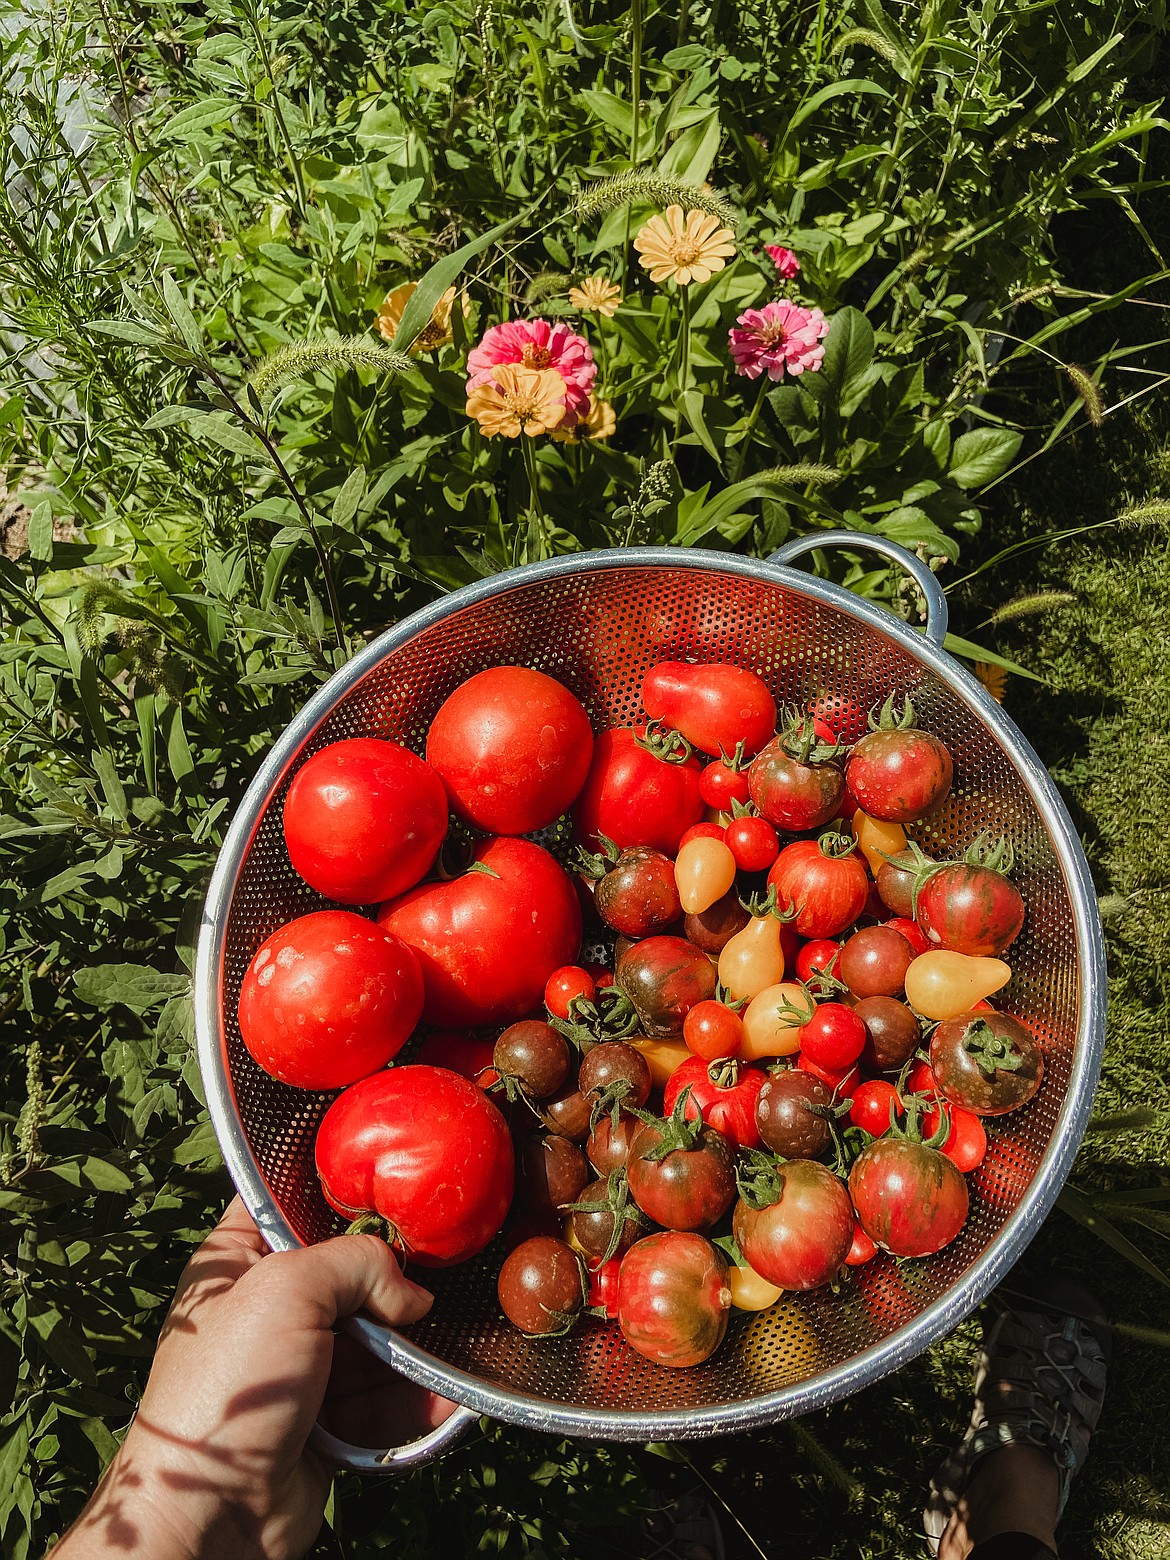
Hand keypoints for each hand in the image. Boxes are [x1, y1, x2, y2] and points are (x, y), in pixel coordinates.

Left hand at [53, 1198, 455, 1559]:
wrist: (210, 1514)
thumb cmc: (228, 1387)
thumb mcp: (288, 1289)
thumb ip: (359, 1263)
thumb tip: (414, 1294)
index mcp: (238, 1262)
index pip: (288, 1202)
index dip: (336, 1191)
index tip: (393, 1184)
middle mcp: (269, 1311)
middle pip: (349, 1273)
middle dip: (395, 1276)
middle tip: (441, 1267)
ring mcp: (300, 1369)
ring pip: (375, 1339)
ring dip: (416, 1345)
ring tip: (458, 1340)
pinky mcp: (327, 1422)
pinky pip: (382, 1400)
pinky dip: (416, 1398)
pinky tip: (449, 1395)